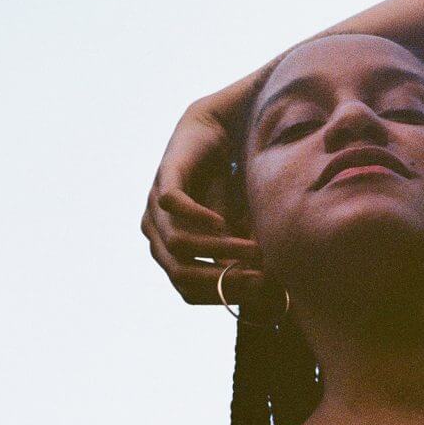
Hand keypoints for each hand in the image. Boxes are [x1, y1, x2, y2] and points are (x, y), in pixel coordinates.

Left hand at [140, 103, 263, 305]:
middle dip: (223, 280)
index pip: (188, 290)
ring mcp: (156, 206)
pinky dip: (198, 217)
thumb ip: (241, 253)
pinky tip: (224, 221)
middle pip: (181, 275)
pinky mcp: (164, 177)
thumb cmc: (227, 181)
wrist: (218, 128)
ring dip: (219, 250)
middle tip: (261, 278)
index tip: (259, 293)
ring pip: (178, 244)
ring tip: (255, 249)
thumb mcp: (237, 225)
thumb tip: (268, 287)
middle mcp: (157, 233)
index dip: (222, 296)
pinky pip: (172, 205)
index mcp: (170, 251)